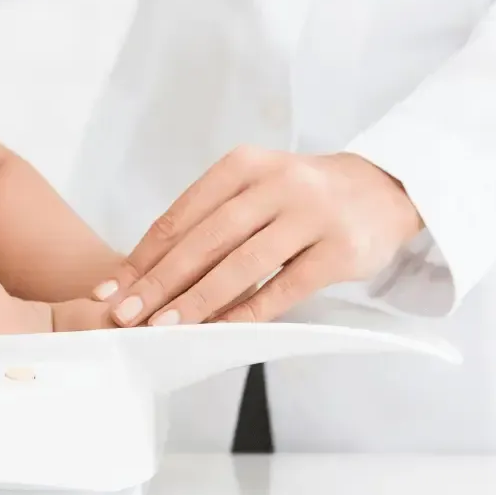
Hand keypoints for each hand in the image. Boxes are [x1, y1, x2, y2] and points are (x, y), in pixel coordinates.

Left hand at [93, 148, 424, 327]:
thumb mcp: (256, 187)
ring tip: (165, 326)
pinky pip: (286, 286)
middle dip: (161, 280)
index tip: (112, 287)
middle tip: (126, 313)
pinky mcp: (339, 250)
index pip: (183, 213)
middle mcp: (277, 183)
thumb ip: (210, 219)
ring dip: (200, 298)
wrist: (384, 188)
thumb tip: (146, 271)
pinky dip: (251, 310)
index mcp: (245, 164)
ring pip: (244, 263)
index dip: (145, 254)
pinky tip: (222, 330)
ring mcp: (311, 215)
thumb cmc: (302, 194)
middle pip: (207, 237)